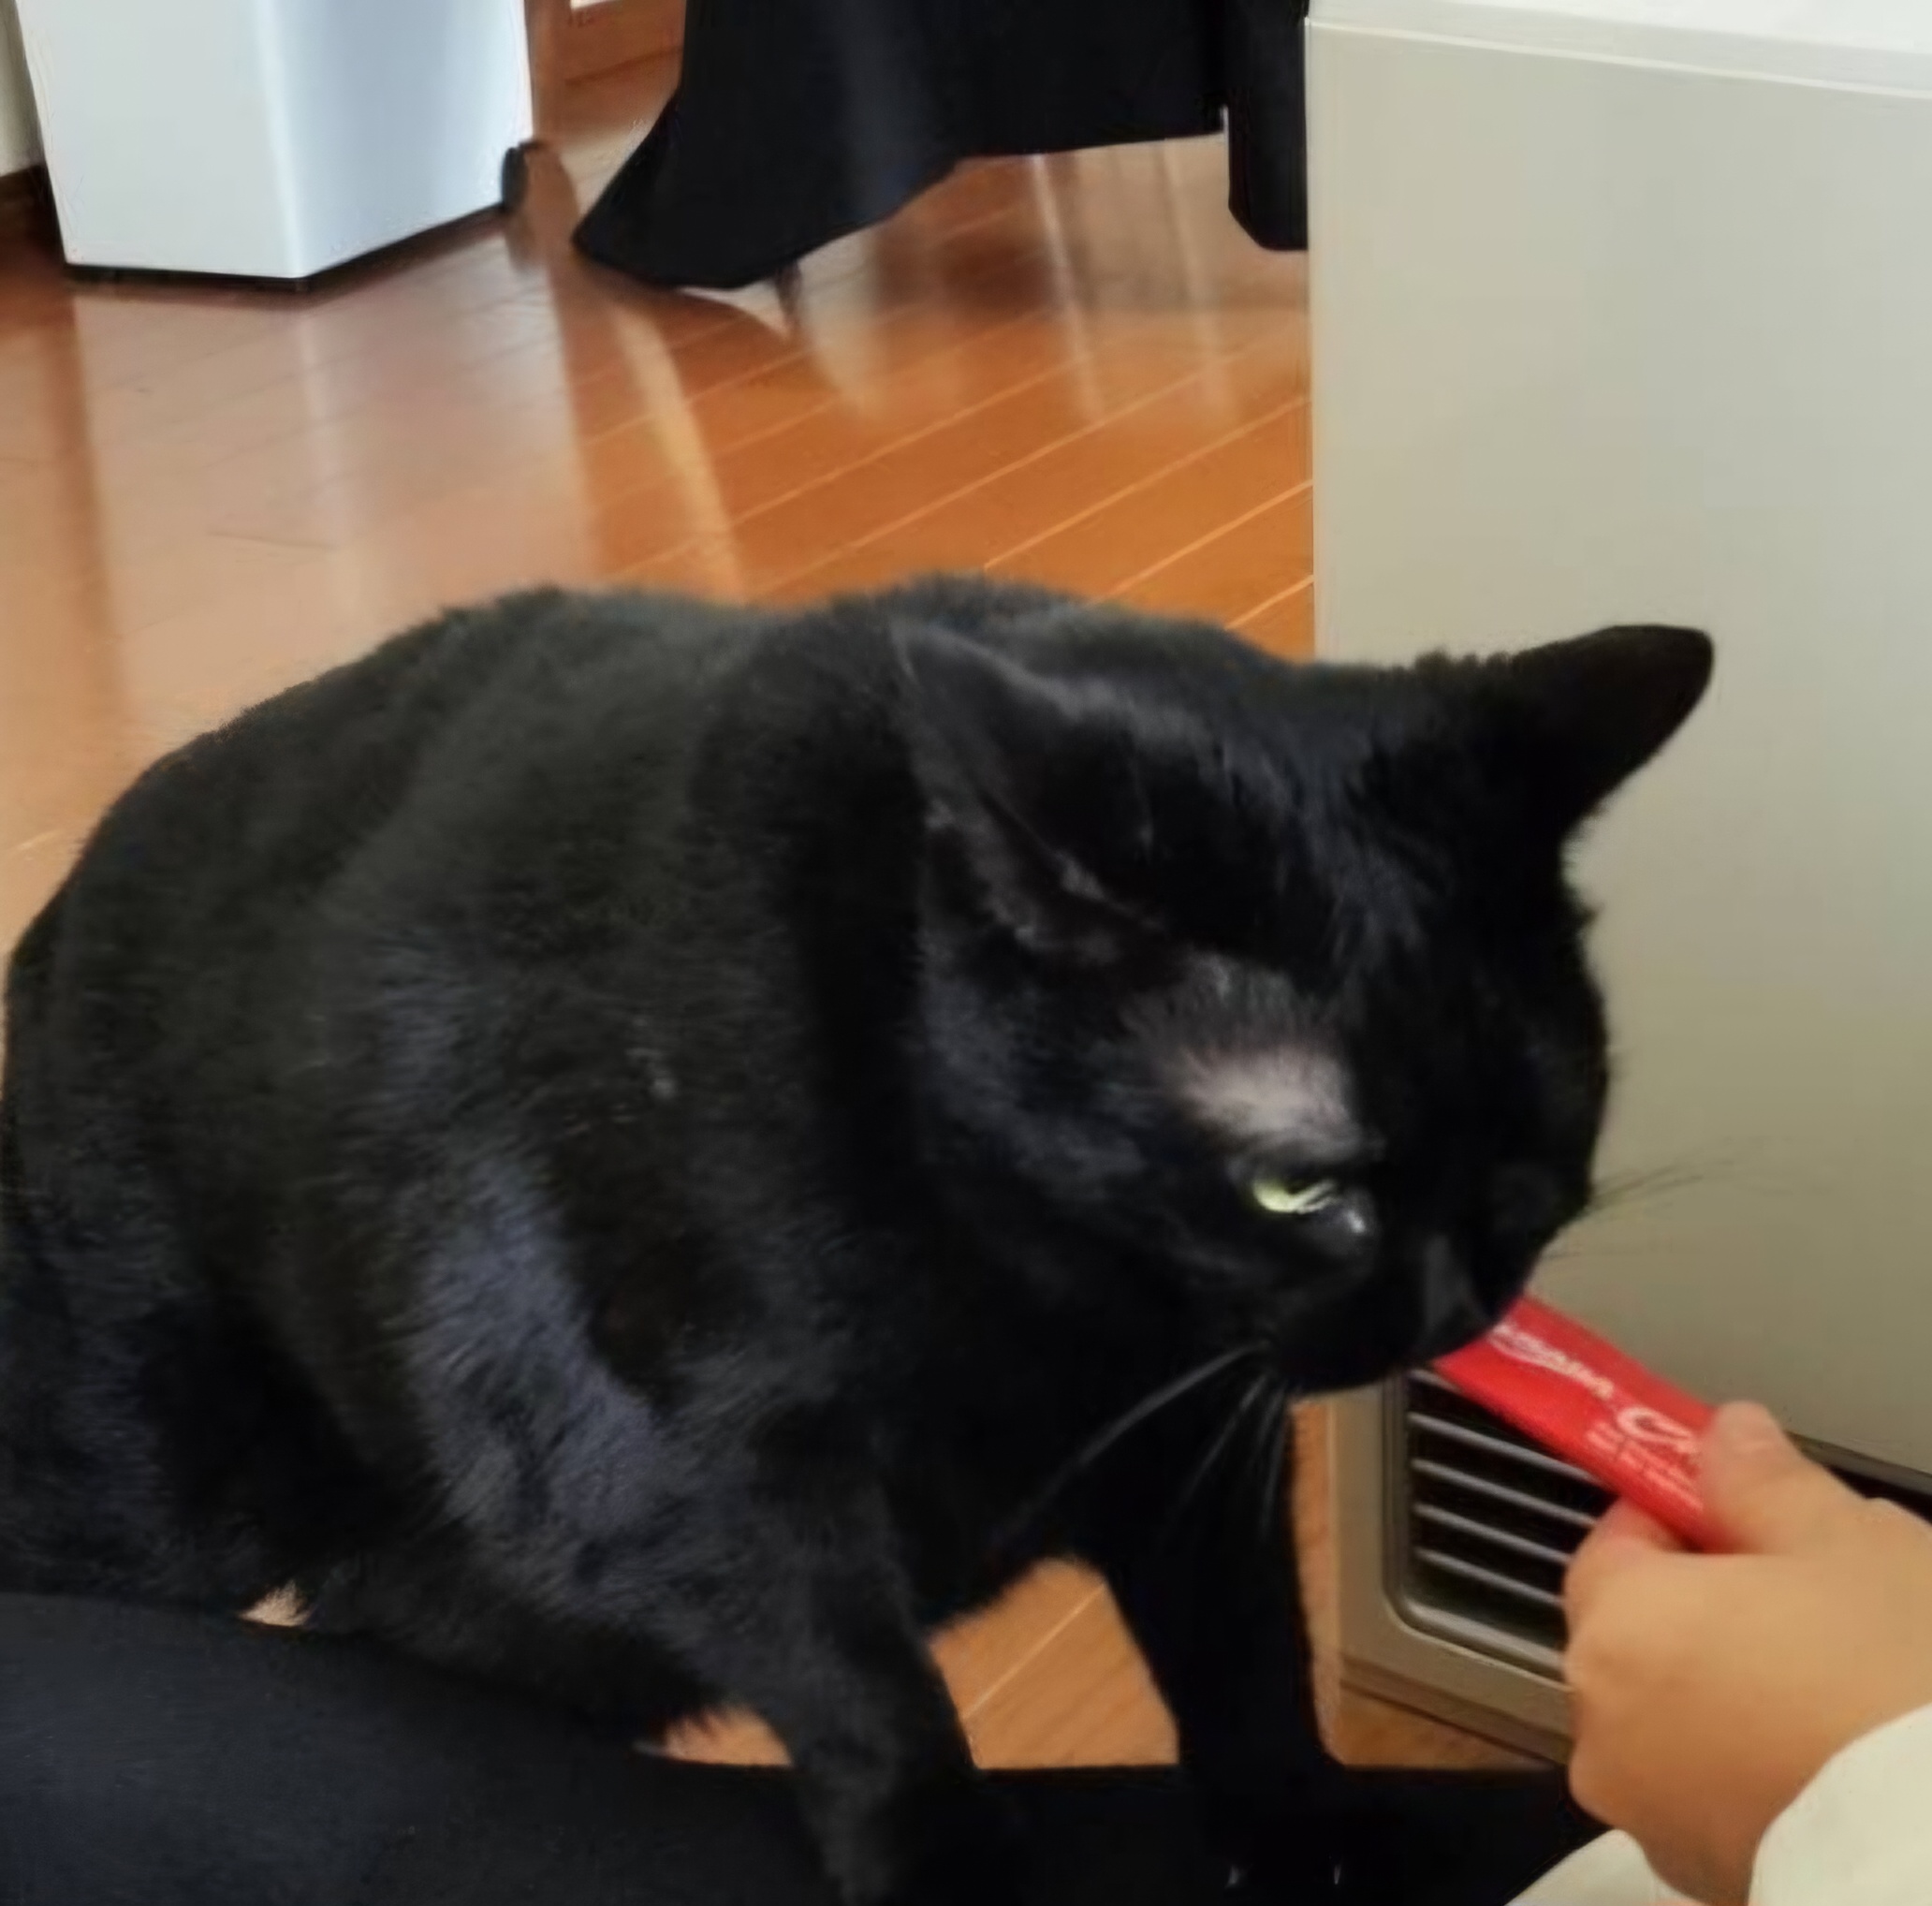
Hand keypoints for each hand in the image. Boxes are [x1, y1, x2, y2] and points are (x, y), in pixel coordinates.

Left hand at [1563, 1401, 1931, 1904]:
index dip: (1682, 1519)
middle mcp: (1605, 1731)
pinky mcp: (1710, 1884)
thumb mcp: (1848, 1544)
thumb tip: (1725, 1432)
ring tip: (1847, 1681)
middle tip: (1819, 1600)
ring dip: (1737, 1692)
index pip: (1616, 1544)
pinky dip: (1761, 1770)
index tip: (1753, 1519)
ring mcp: (1653, 1820)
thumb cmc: (1895, 1682)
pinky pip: (1719, 1795)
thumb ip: (1765, 1482)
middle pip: (1644, 1636)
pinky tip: (1842, 1756)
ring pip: (1681, 1720)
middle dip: (1714, 1608)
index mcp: (1616, 1631)